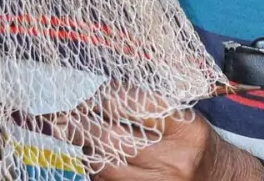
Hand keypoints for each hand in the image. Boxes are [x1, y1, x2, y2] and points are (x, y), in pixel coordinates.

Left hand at [49, 87, 263, 180]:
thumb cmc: (198, 142)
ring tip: (82, 136)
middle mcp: (172, 160)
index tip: (92, 94)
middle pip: (109, 138)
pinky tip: (97, 158)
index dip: (102, 96)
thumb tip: (93, 100)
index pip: (129, 104)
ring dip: (86, 148)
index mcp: (185, 128)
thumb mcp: (183, 116)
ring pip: (101, 165)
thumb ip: (145, 106)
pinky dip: (95, 169)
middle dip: (82, 123)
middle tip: (65, 115)